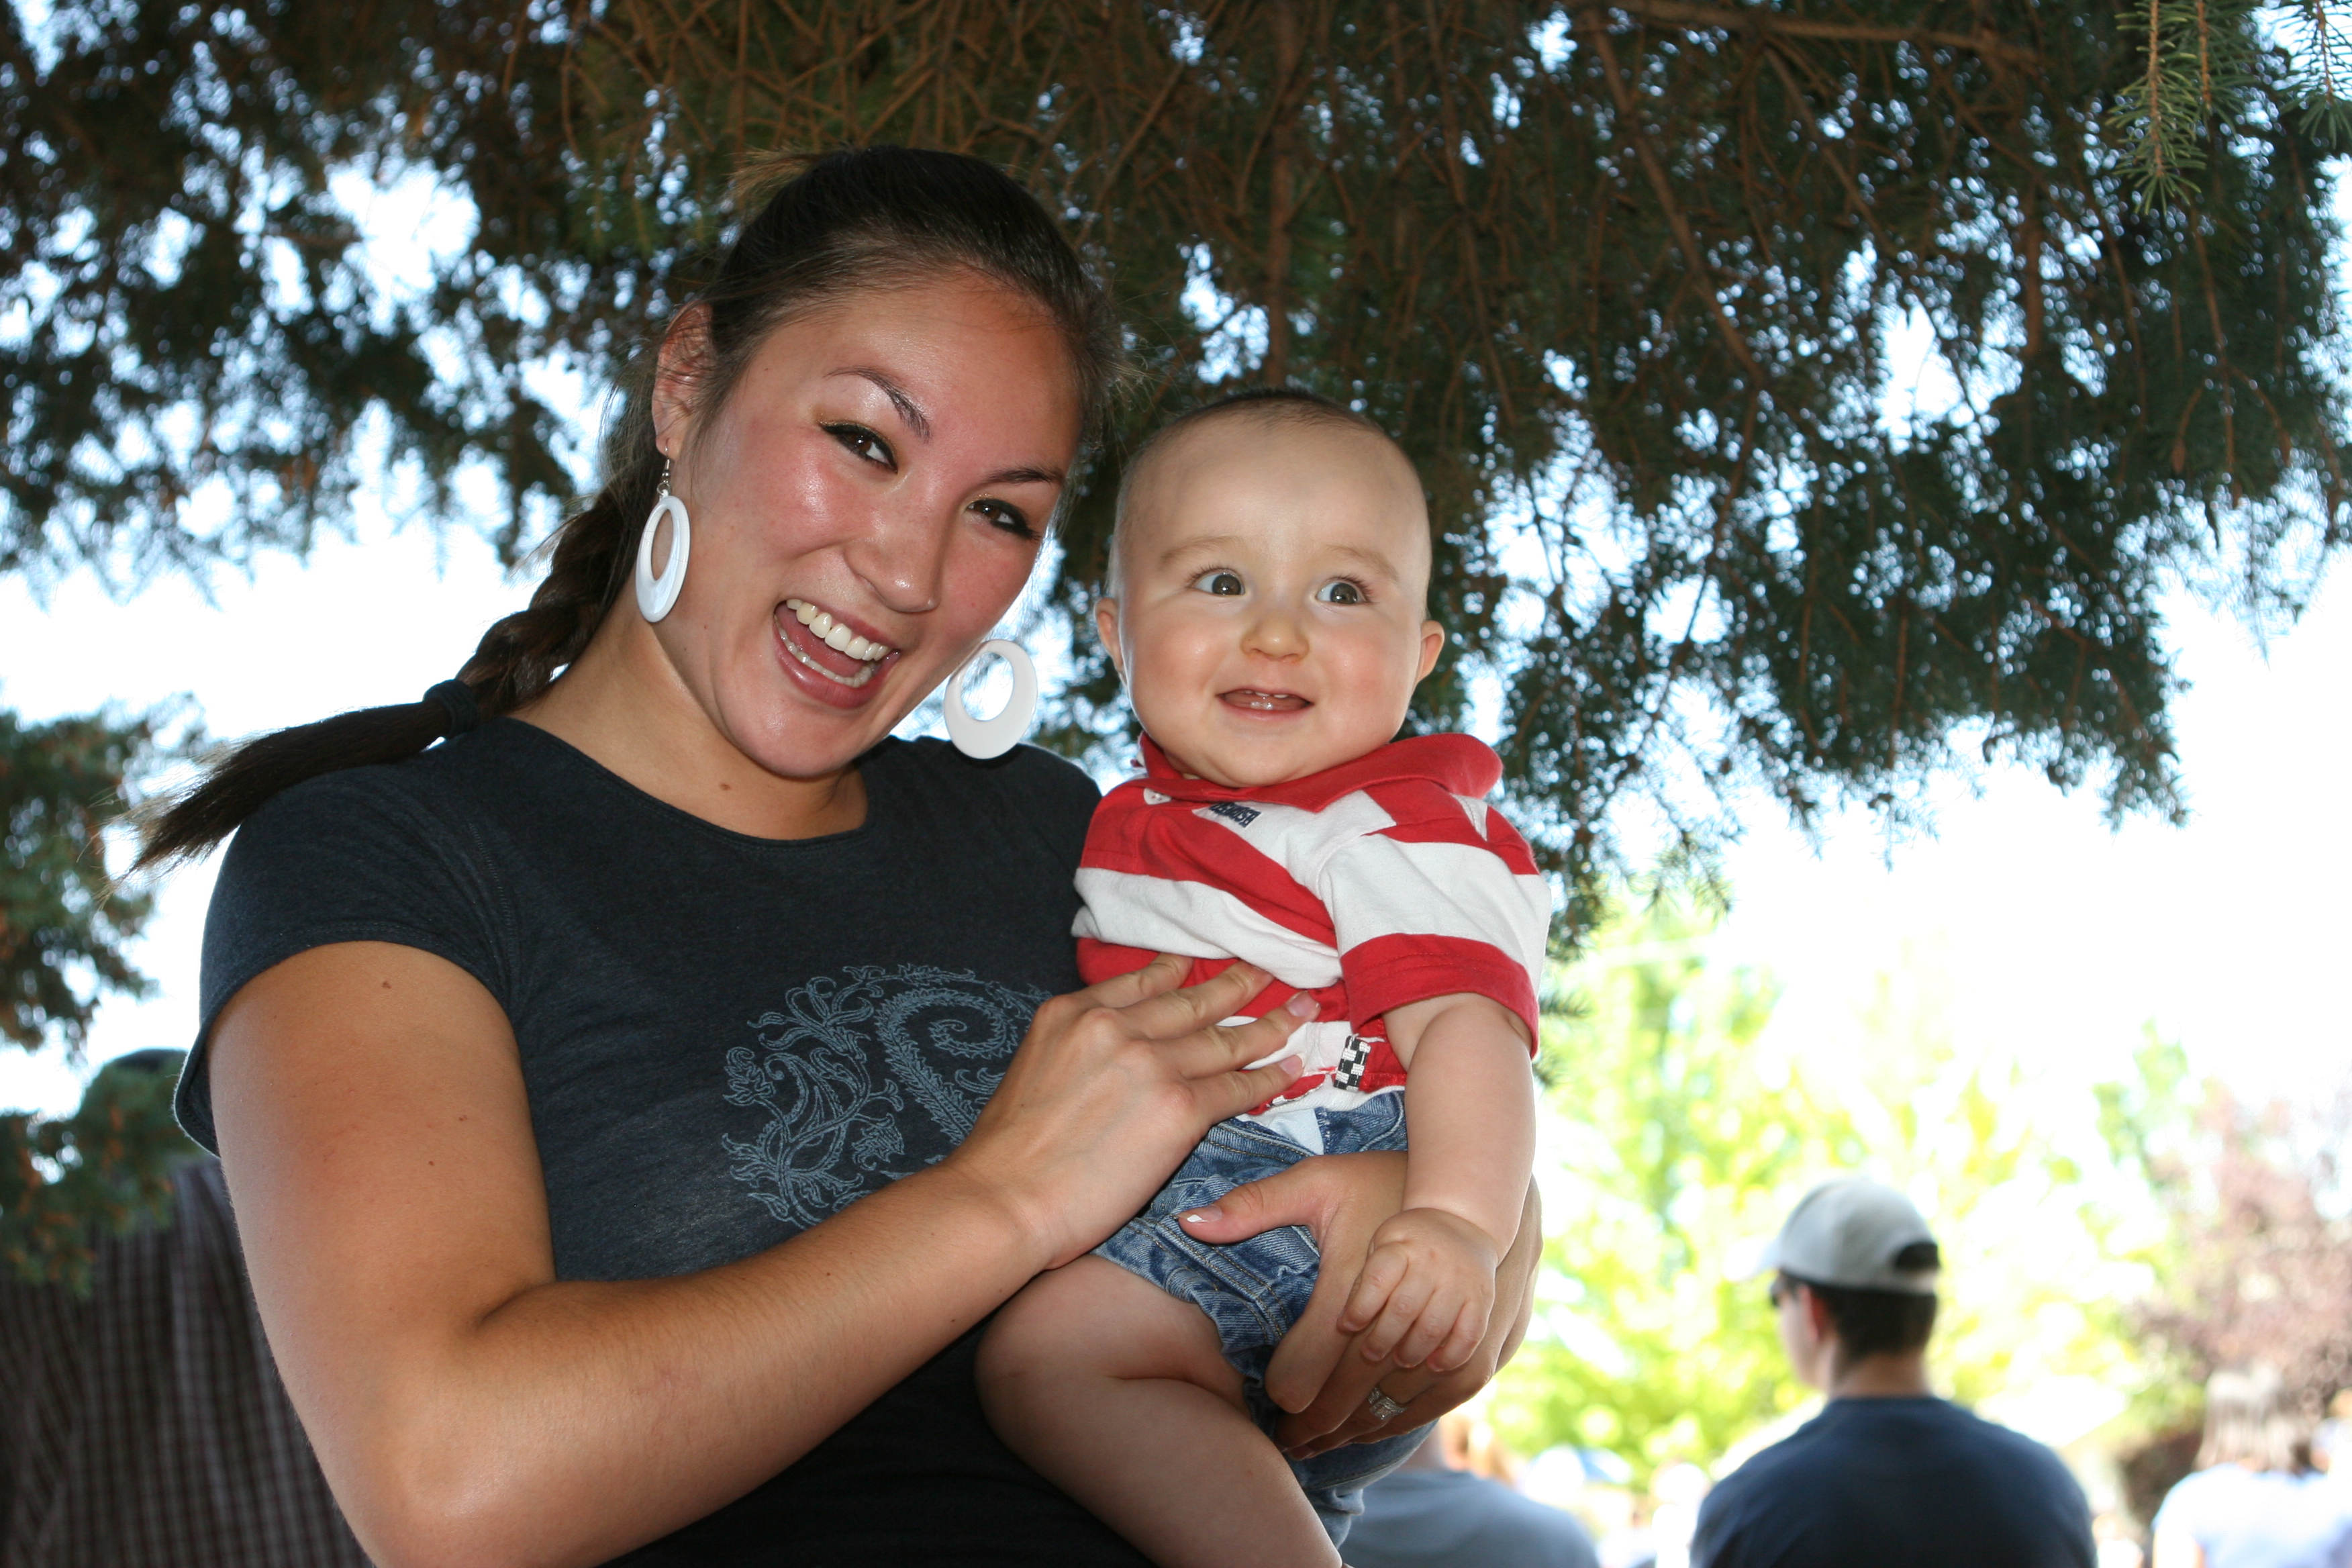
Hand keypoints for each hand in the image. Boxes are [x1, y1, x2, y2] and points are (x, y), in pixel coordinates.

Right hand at [952, 954, 1311, 1268]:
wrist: (1003, 1199)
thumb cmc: (1007, 1155)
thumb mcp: (1033, 1067)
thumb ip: (1077, 1048)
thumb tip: (1109, 1057)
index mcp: (1073, 1012)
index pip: (1143, 982)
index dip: (1181, 973)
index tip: (1201, 969)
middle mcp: (1115, 1026)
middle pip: (1193, 1000)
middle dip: (1238, 985)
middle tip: (1268, 972)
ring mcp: (1151, 1064)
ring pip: (1225, 1038)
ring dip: (1270, 1023)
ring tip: (1299, 1010)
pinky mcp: (1179, 1108)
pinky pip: (1237, 1087)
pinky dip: (1270, 1077)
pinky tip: (1291, 1067)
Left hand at [1183, 1158, 1540, 1457]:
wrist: (1462, 1197)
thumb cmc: (1379, 1184)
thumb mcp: (1314, 1182)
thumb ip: (1252, 1205)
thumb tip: (1188, 1223)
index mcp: (1348, 1295)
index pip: (1304, 1377)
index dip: (1284, 1400)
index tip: (1269, 1406)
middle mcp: (1394, 1329)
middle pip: (1342, 1407)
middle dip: (1310, 1430)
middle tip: (1285, 1440)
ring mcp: (1435, 1348)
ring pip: (1381, 1416)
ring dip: (1349, 1434)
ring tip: (1316, 1443)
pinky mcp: (1465, 1359)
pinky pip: (1423, 1409)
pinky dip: (1391, 1422)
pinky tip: (1365, 1427)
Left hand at [1337, 1207, 1497, 1373]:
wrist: (1463, 1221)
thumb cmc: (1411, 1242)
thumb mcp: (1384, 1243)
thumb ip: (1368, 1278)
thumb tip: (1346, 1324)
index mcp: (1401, 1245)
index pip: (1377, 1281)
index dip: (1359, 1309)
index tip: (1346, 1326)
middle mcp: (1432, 1262)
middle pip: (1403, 1309)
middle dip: (1383, 1339)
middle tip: (1371, 1354)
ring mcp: (1460, 1280)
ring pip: (1434, 1327)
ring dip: (1413, 1352)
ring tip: (1401, 1360)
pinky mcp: (1482, 1298)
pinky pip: (1469, 1336)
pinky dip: (1452, 1356)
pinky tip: (1435, 1365)